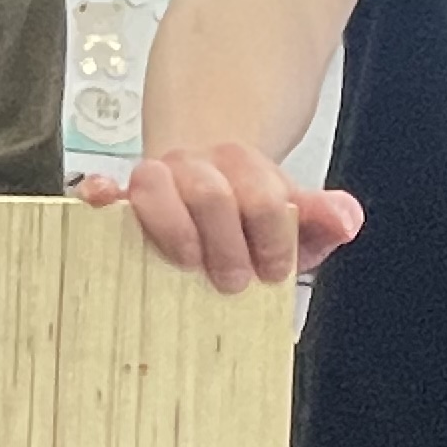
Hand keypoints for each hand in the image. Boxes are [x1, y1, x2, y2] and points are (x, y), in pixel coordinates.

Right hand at [75, 147, 363, 291]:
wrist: (208, 171)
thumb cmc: (247, 205)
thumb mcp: (292, 212)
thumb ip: (322, 216)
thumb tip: (346, 221)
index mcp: (245, 168)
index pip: (263, 200)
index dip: (273, 240)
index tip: (274, 270)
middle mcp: (199, 167)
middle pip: (210, 195)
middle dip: (226, 244)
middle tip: (234, 280)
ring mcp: (159, 177)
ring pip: (154, 185)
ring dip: (174, 230)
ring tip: (189, 262)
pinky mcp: (122, 195)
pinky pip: (104, 186)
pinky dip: (100, 194)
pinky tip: (100, 202)